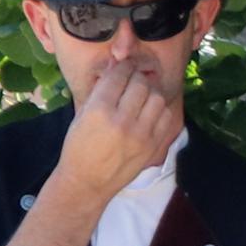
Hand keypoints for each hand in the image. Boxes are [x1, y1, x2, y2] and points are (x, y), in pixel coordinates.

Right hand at [54, 53, 183, 200]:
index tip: (123, 64)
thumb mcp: (82, 115)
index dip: (122, 66)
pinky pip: (166, 116)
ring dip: (150, 91)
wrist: (88, 182)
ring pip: (157, 98)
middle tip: (133, 77)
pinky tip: (150, 109)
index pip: (118, 77)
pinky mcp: (153, 145)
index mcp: (99, 111)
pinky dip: (160, 108)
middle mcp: (122, 121)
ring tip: (142, 92)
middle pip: (140, 84)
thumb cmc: (79, 147)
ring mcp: (141, 135)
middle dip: (136, 76)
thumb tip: (115, 64)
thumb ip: (100, 90)